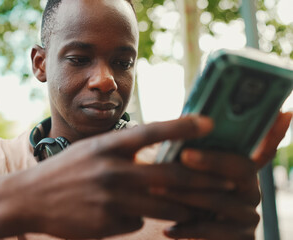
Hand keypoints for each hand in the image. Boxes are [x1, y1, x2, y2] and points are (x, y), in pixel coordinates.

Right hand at [8, 116, 234, 238]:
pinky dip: (139, 218)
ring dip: (184, 207)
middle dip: (203, 181)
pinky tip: (121, 214)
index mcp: (106, 146)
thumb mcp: (91, 150)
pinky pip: (137, 221)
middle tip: (227, 183)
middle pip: (168, 176)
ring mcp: (109, 198)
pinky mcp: (107, 222)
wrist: (29, 198)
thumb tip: (157, 156)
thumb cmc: (66, 170)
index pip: (150, 132)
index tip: (209, 123)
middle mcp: (110, 170)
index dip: (181, 126)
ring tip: (201, 207)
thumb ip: (123, 150)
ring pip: (162, 205)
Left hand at [159, 112, 291, 239]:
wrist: (190, 237)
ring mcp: (247, 215)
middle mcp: (250, 190)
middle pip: (240, 169)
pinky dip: (186, 229)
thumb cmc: (186, 200)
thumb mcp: (189, 176)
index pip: (263, 148)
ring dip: (185, 194)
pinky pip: (213, 232)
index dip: (275, 133)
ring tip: (157, 189)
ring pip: (219, 201)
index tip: (285, 112)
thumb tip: (178, 125)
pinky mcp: (241, 238)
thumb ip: (191, 156)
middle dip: (210, 161)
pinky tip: (167, 229)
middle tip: (184, 155)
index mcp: (241, 171)